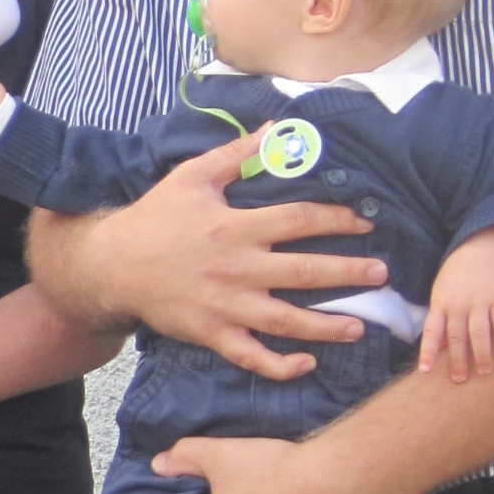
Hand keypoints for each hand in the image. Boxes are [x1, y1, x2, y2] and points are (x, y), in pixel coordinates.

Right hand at [36, 129, 384, 377]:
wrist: (112, 266)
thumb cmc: (155, 218)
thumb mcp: (192, 177)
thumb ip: (236, 153)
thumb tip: (275, 128)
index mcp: (236, 227)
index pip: (299, 220)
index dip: (336, 219)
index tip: (363, 222)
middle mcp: (237, 268)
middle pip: (305, 272)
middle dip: (348, 273)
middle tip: (382, 276)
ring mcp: (226, 306)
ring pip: (287, 321)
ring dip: (328, 326)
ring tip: (360, 326)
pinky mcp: (212, 335)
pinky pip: (252, 356)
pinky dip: (280, 365)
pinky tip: (307, 364)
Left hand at [418, 228, 493, 381]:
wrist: (480, 250)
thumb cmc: (456, 278)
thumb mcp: (441, 294)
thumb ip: (441, 320)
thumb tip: (441, 350)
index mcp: (441, 304)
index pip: (432, 331)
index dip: (428, 351)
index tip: (425, 371)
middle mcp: (458, 304)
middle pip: (456, 336)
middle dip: (457, 360)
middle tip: (459, 380)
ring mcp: (479, 301)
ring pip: (479, 332)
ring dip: (482, 354)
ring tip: (484, 372)